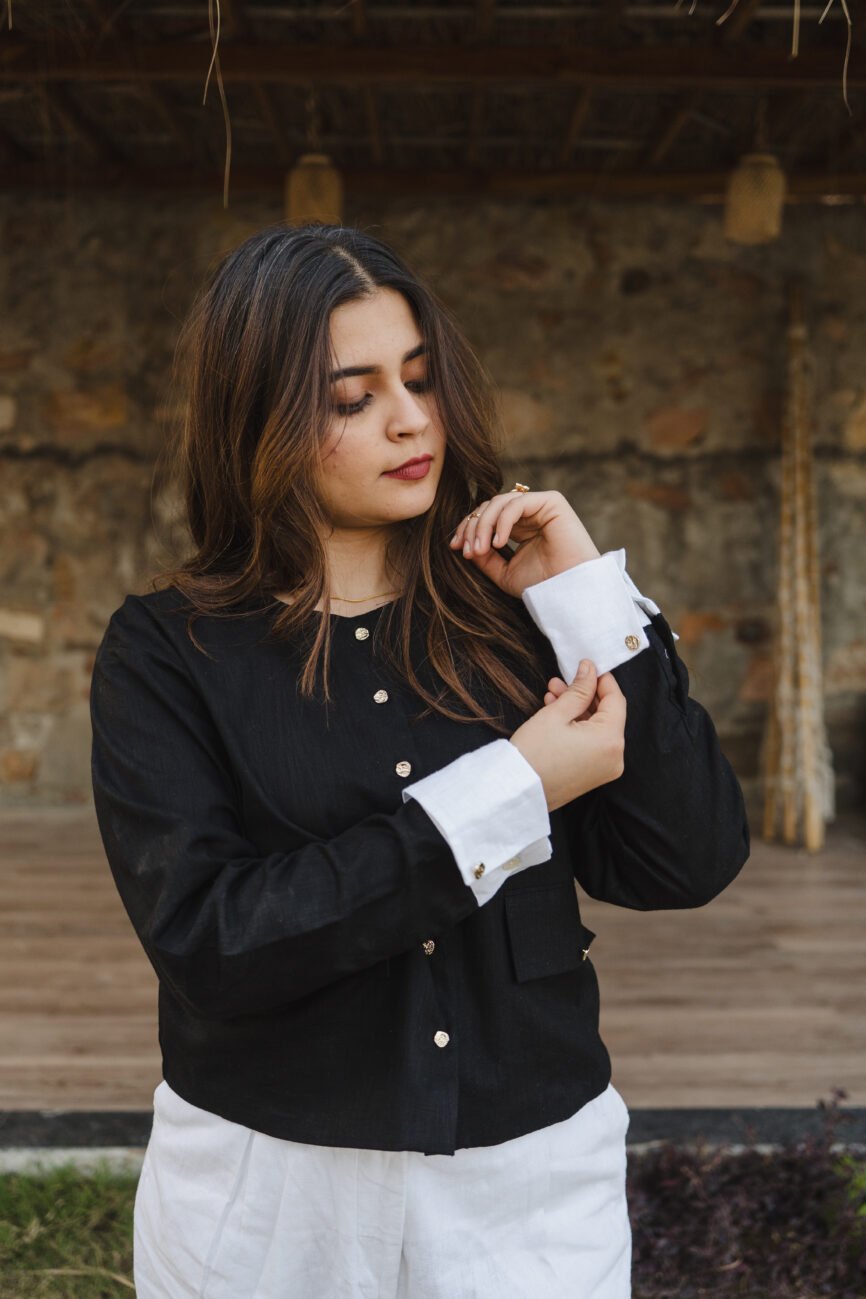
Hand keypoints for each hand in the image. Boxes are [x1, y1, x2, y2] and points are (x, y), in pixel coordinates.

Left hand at [448, 488, 600, 597]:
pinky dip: (501, 522)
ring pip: (500, 503)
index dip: (468, 529)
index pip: (487, 517)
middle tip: (465, 550)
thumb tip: (463, 543)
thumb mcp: (503, 572)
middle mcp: (530, 513)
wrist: (569, 591)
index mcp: (520, 527)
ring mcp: (541, 505)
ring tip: (478, 549)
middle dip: (472, 527)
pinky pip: (516, 504)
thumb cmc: (541, 584)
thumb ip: (484, 556)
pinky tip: (497, 543)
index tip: (455, 548)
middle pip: (490, 506)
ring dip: (483, 525)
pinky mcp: (551, 501)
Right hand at [509, 661, 624, 812]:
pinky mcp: (593, 775)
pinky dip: (579, 729)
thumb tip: (590, 669)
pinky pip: (592, 744)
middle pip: (607, 715)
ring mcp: (605, 769)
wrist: (516, 792)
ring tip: (553, 696)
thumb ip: (579, 689)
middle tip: (562, 681)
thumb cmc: (533, 753)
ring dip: (579, 711)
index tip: (586, 667)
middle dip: (585, 695)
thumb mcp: (556, 714)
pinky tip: (557, 715)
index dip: (601, 680)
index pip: (616, 700)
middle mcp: (615, 757)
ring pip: (598, 729)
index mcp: (611, 740)